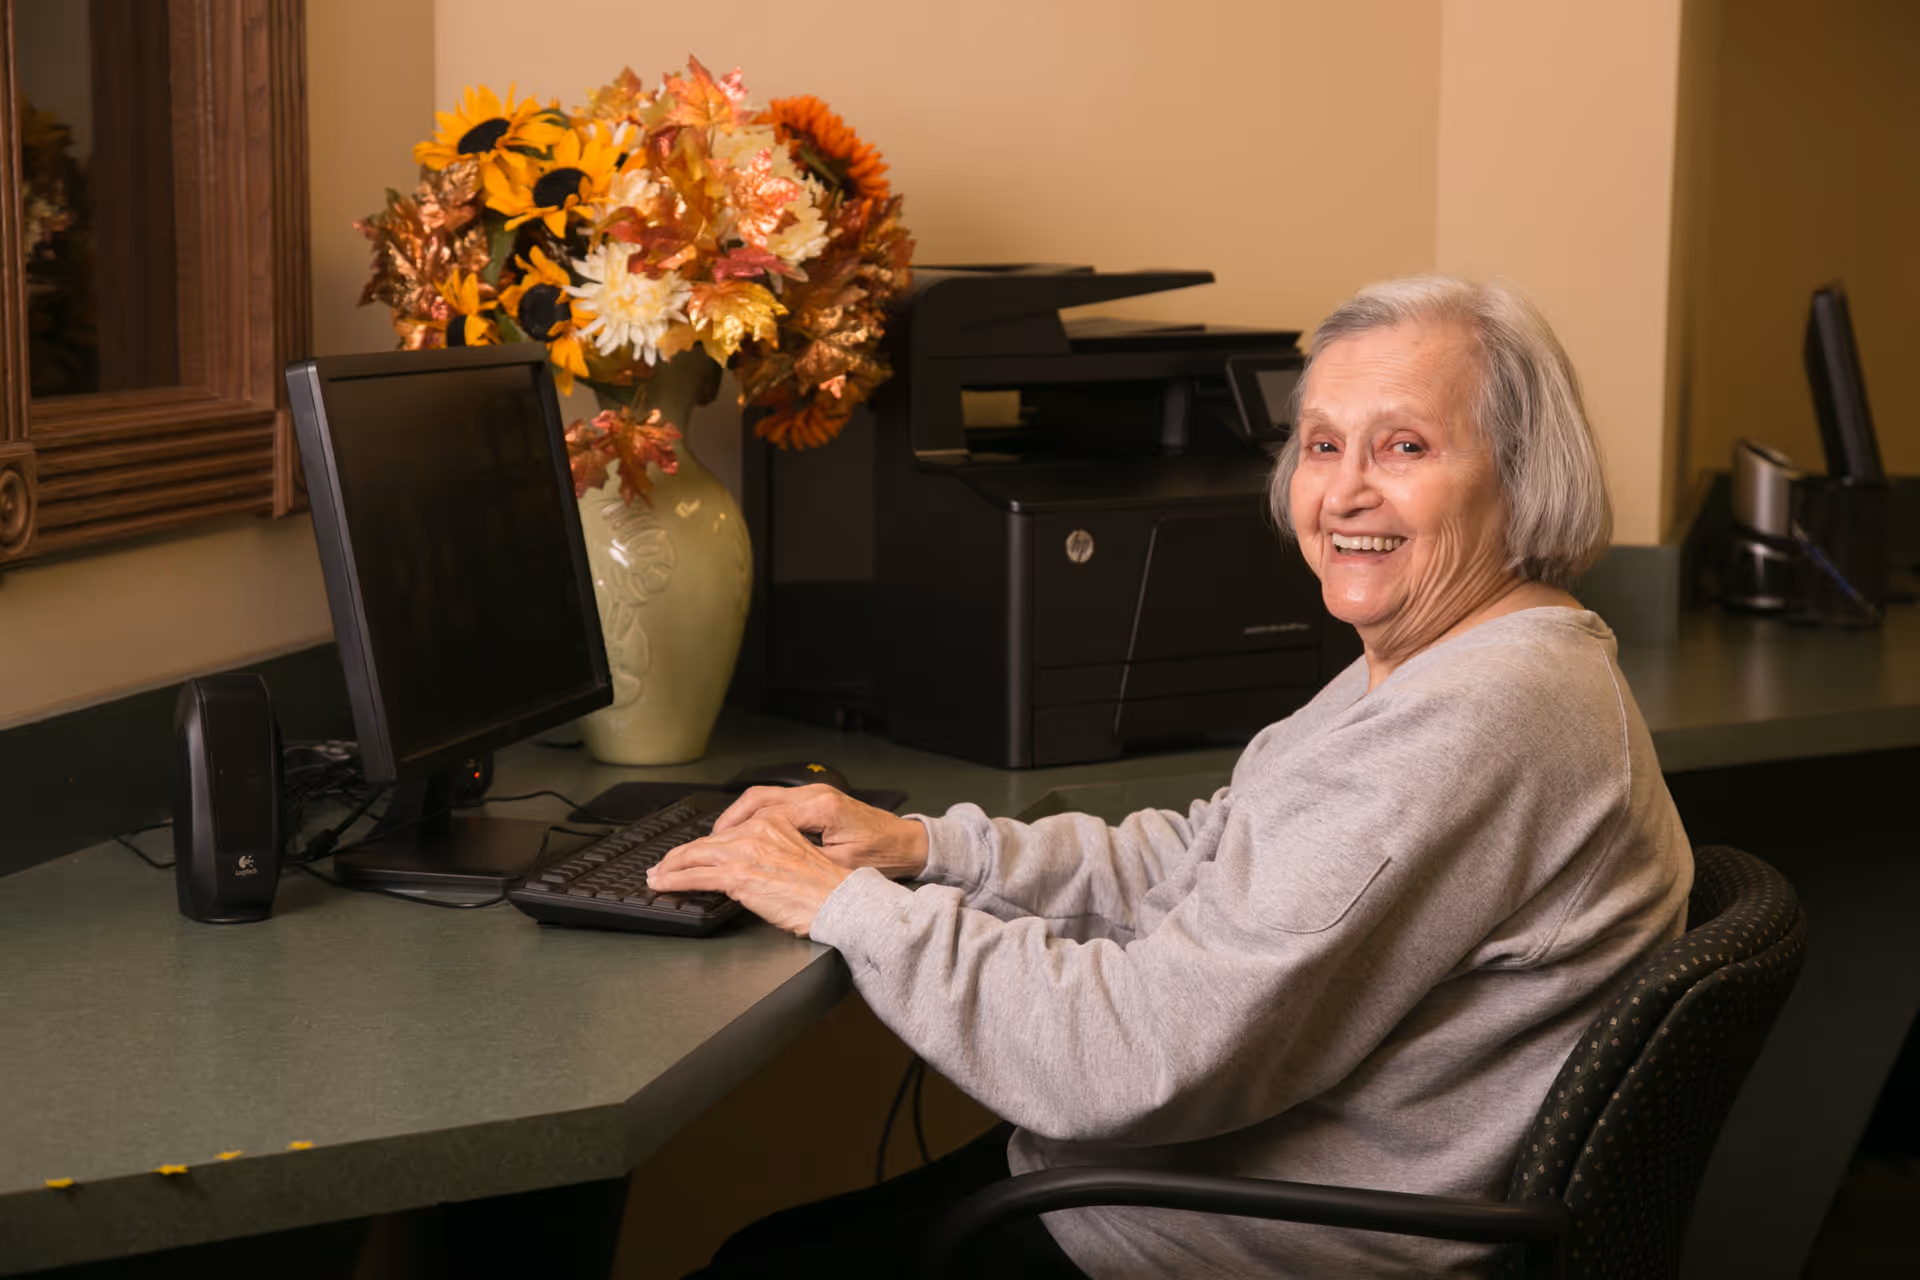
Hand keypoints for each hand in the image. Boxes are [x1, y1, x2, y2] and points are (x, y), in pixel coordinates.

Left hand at [647, 813, 852, 936]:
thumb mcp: (796, 857)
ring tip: (657, 876)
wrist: (840, 902)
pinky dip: (674, 880)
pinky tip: (662, 884)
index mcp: (773, 824)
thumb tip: (747, 867)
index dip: (704, 844)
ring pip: (695, 855)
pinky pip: (696, 876)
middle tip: (663, 865)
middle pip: (707, 841)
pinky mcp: (739, 875)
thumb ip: (770, 854)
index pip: (727, 832)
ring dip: (670, 867)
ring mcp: (746, 852)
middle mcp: (757, 832)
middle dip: (680, 855)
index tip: (691, 852)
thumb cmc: (826, 890)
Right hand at [713, 785, 928, 878]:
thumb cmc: (883, 856)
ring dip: (736, 818)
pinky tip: (742, 833)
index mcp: (819, 808)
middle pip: (756, 800)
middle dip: (725, 823)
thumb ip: (806, 864)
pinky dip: (753, 816)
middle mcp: (813, 796)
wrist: (908, 844)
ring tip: (715, 840)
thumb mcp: (843, 867)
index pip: (764, 814)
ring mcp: (814, 795)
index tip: (712, 850)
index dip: (733, 834)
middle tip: (702, 846)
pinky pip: (775, 803)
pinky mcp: (816, 803)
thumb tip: (770, 872)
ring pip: (762, 799)